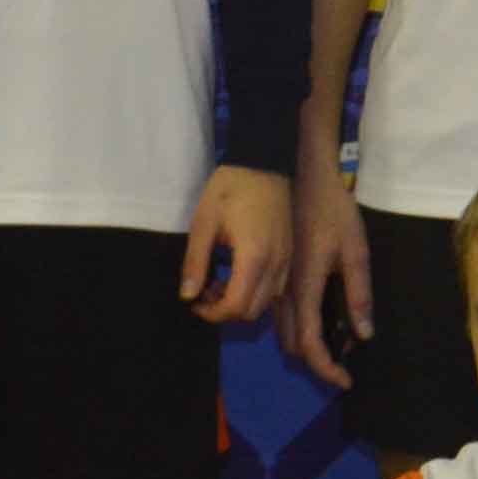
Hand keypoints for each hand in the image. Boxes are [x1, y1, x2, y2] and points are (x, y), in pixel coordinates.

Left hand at [181, 165, 291, 325]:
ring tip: (219, 282)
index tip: (195, 303)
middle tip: (204, 292)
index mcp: (254, 257)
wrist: (263, 164)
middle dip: (225, 311)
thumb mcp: (204, 223)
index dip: (213, 313)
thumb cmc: (230, 189)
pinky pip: (274, 288)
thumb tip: (187, 296)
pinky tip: (237, 273)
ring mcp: (287, 260)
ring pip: (265, 302)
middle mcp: (276, 264)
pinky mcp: (290, 255)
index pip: (237, 306)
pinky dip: (254, 292)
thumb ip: (195, 262)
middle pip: (252, 311)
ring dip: (240, 303)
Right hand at [282, 159, 376, 384]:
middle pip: (293, 344)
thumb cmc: (333, 210)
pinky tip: (324, 318)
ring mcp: (277, 283)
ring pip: (284, 330)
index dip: (327, 369)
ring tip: (338, 343)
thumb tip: (363, 334)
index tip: (346, 382)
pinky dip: (300, 326)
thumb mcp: (355, 250)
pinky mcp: (276, 274)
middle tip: (345, 362)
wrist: (302, 176)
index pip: (310, 344)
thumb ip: (359, 294)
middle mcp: (285, 291)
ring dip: (307, 344)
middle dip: (317, 360)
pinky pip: (283, 313)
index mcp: (305, 287)